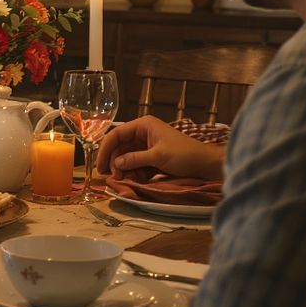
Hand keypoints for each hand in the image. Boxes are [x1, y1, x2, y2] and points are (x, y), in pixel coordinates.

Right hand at [96, 115, 223, 182]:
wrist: (206, 164)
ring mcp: (147, 146)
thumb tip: (115, 163)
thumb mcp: (158, 156)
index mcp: (143, 125)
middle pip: (119, 147)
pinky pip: (136, 165)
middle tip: (114, 177)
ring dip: (125, 170)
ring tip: (127, 181)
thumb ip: (135, 159)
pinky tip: (137, 181)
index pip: (116, 134)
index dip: (105, 149)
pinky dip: (134, 173)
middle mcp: (142, 133)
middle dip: (115, 162)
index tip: (100, 166)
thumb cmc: (185, 155)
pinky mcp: (151, 158)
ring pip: (126, 158)